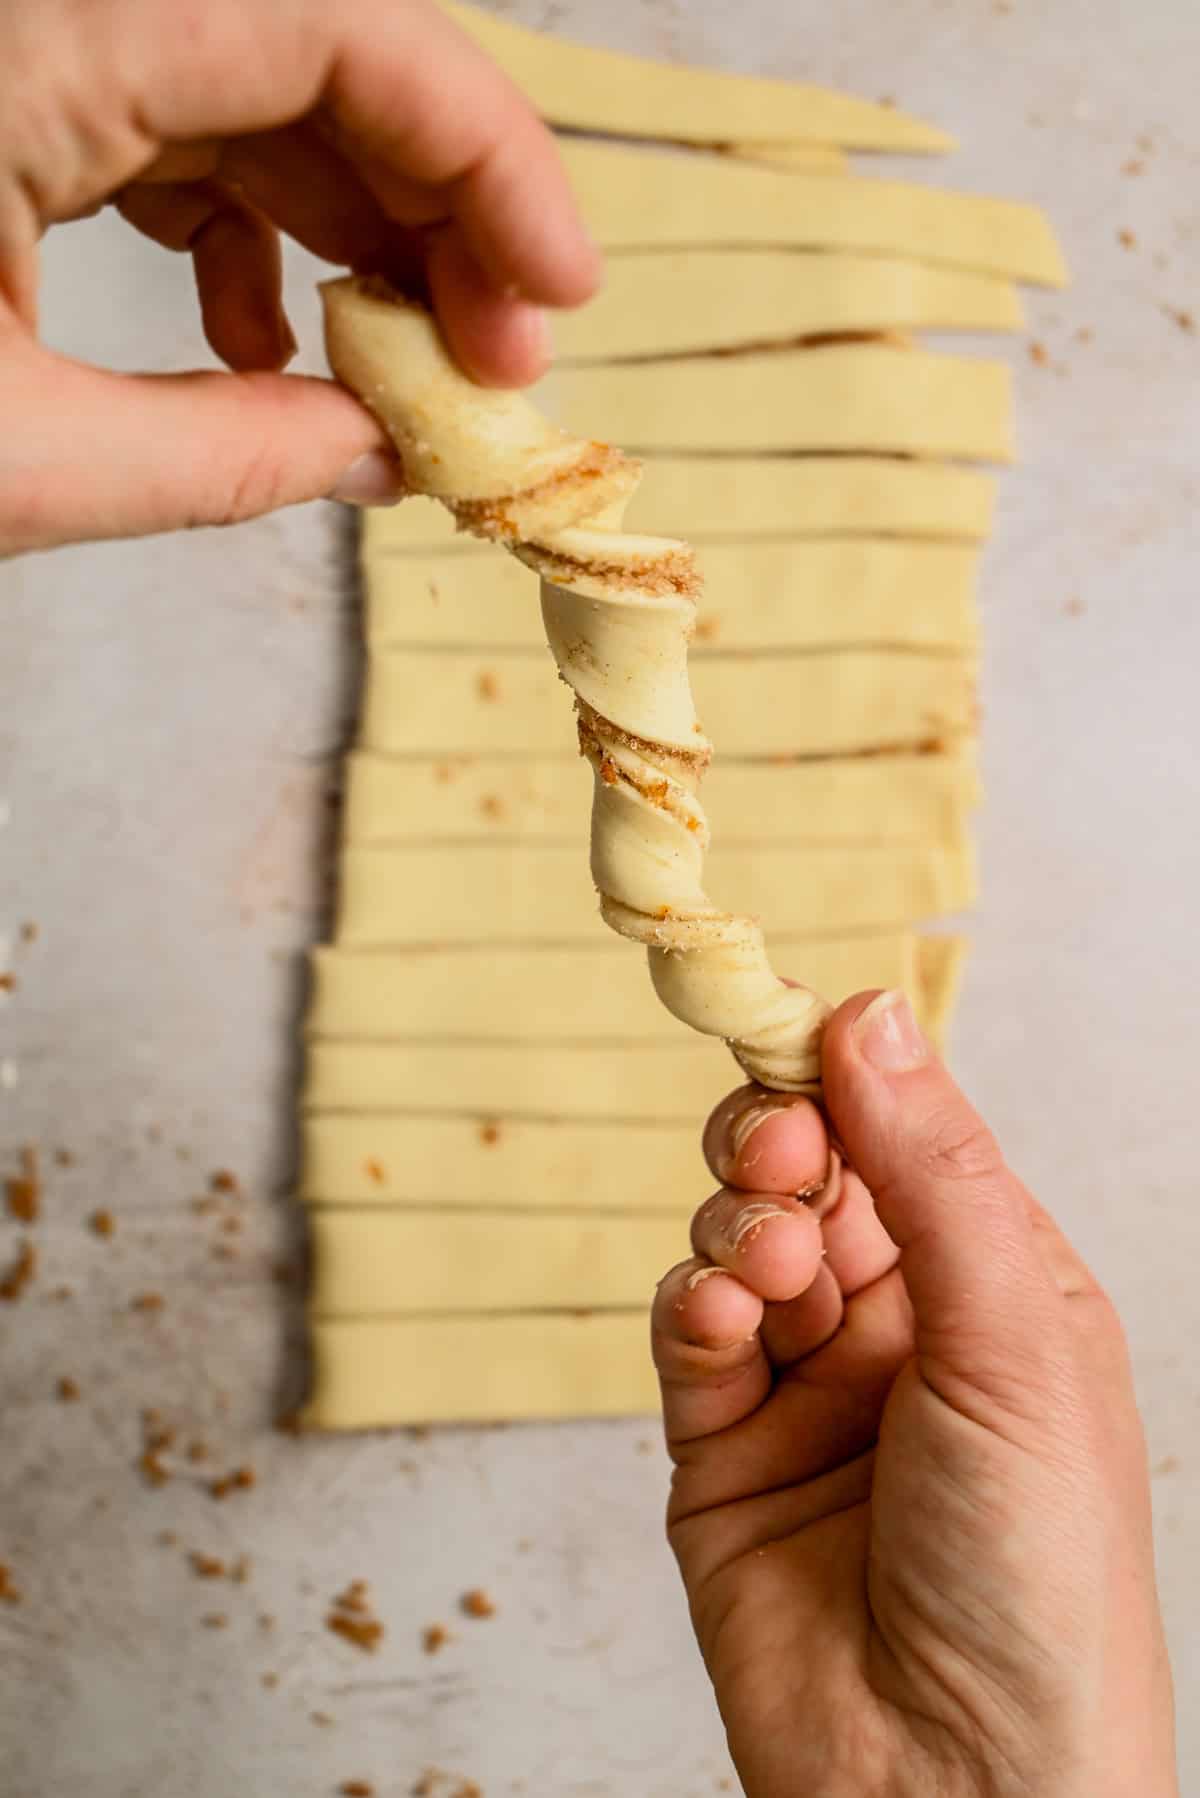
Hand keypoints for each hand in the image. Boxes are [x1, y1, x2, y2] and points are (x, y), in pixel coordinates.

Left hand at [0, 0, 598, 553]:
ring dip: (363, 238)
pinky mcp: (25, 108)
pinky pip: (183, 140)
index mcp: (40, 48)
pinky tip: (266, 354)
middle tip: (502, 365)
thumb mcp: (14, 459)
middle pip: (322, 59)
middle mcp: (54, 21)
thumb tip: (379, 460)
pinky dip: (257, 244)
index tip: (561, 288)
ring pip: (265, 102)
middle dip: (441, 211)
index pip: (334, 28)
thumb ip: (213, 459)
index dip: (484, 150)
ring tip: (410, 378)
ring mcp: (41, 58)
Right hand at [654, 990, 1176, 1797]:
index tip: (790, 1030)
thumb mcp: (1014, 1343)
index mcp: (997, 1292)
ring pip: (741, 1242)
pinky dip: (693, 1301)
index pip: (908, 1141)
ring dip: (738, 1227)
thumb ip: (934, 1170)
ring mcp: (808, 1392)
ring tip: (765, 1264)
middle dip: (781, 1146)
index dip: (848, 1082)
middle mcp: (902, 1332)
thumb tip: (873, 1011)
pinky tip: (722, 1315)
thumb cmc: (1040, 1578)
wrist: (958, 1794)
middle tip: (772, 1148)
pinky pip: (689, 1333)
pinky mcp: (723, 1454)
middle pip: (812, 1180)